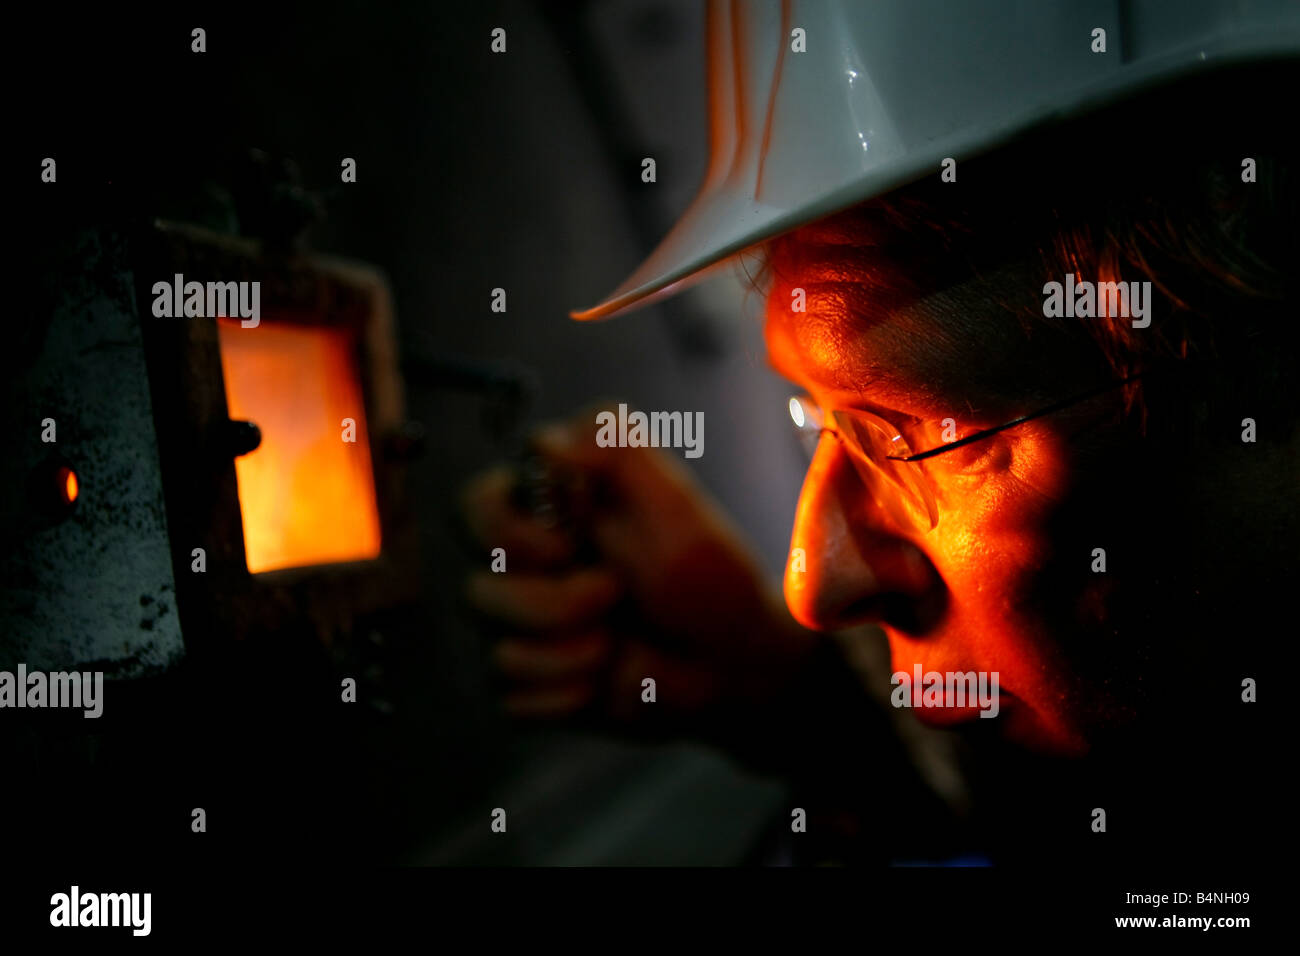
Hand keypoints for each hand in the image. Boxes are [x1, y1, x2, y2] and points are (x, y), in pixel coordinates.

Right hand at [459, 405, 820, 730]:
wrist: (732, 665)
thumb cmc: (709, 578)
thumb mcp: (674, 500)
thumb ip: (614, 445)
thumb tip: (543, 440)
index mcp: (548, 514)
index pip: (475, 506)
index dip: (508, 534)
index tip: (566, 547)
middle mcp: (524, 569)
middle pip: (478, 589)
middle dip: (553, 605)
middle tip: (613, 595)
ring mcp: (523, 631)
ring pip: (499, 652)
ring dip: (573, 655)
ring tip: (616, 643)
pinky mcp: (532, 685)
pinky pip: (515, 700)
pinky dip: (570, 695)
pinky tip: (606, 680)